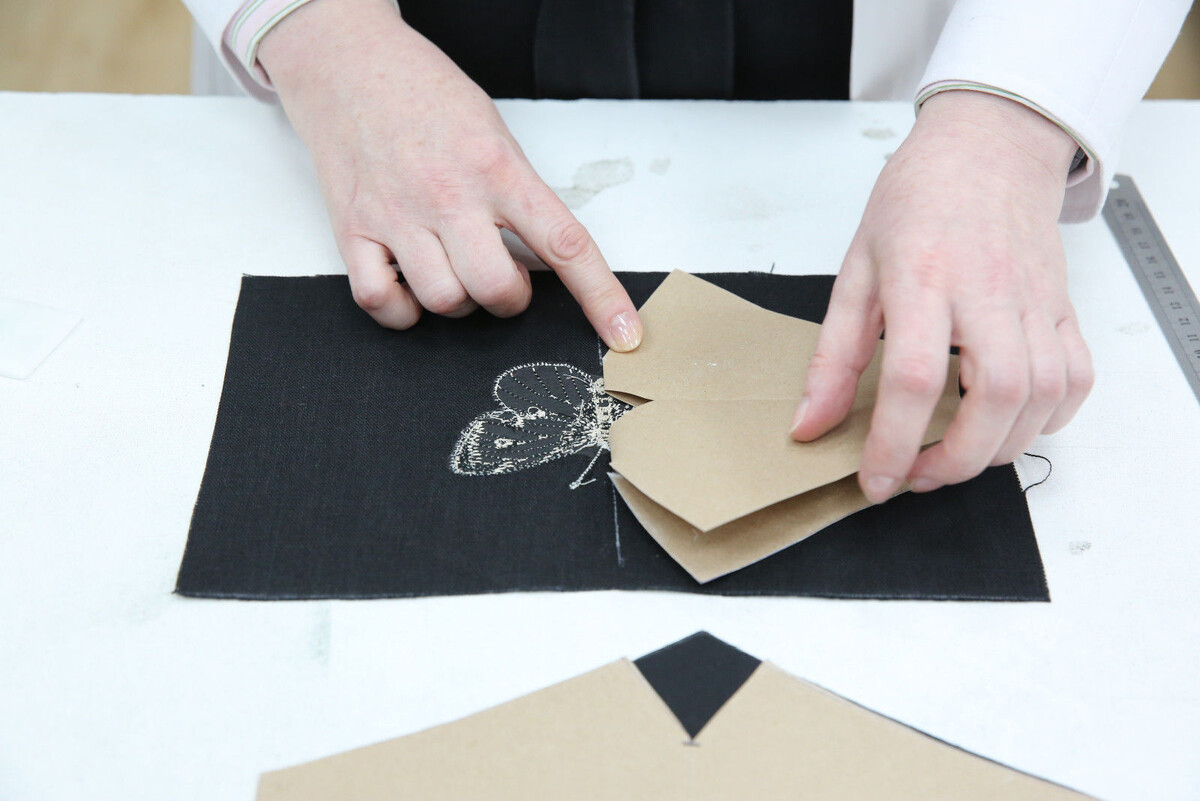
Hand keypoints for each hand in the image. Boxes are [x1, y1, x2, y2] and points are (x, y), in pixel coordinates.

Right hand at [257, 0, 641, 349]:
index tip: (625, 333)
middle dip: (508, 298)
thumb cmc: (427, 96)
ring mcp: (397, 215)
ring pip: (444, 302)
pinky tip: (408, 284)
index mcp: (497, 168)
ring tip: (451, 268)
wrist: (347, 63)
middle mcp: (448, 195)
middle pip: (497, 289)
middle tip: (500, 273)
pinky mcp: (352, 229)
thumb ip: (520, 195)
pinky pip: (381, 303)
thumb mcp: (494, 133)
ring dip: (457, 301)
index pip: (565, 244)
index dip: (601, 297)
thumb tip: (546, 261)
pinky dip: (402, 309)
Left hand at [791, 91, 1093, 501]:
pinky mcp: (1062, 307)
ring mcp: (1034, 300)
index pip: (914, 379)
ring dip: (999, 448)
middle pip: (995, 397)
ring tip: (953, 456)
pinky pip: (1075, 379)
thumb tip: (810, 423)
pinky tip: (1008, 425)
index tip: (875, 480)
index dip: (893, 442)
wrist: (987, 148)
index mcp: (923, 279)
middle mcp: (987, 292)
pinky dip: (1048, 419)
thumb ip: (832, 356)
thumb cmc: (917, 201)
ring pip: (1042, 396)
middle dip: (956, 459)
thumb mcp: (856, 272)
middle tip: (916, 474)